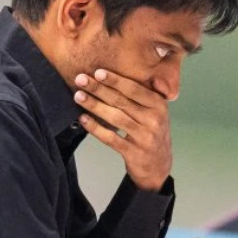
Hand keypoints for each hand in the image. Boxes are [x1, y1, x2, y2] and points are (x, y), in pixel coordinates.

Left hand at [75, 69, 171, 191]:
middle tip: (80, 79)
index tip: (97, 72)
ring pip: (115, 118)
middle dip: (99, 89)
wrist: (159, 165)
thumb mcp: (156, 112)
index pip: (134, 89)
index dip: (115, 80)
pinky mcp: (134, 153)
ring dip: (94, 105)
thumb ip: (145, 94)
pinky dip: (95, 128)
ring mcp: (144, 137)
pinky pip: (111, 138)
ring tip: (78, 96)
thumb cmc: (152, 132)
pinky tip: (83, 119)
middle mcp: (154, 120)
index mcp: (159, 106)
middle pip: (121, 101)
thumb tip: (126, 73)